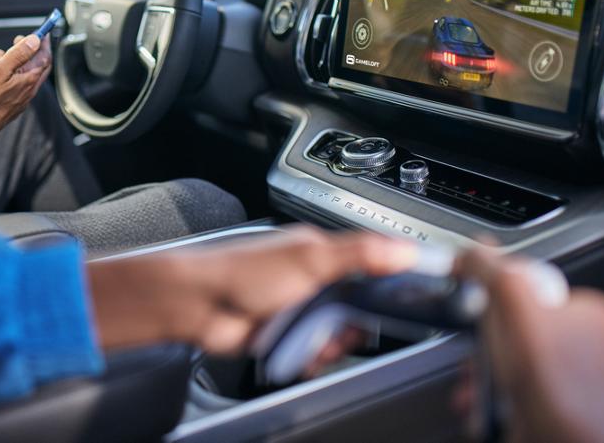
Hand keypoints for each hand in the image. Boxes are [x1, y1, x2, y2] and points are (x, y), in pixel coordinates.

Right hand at [0, 34, 50, 160]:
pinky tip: (9, 74)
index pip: (44, 56)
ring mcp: (22, 100)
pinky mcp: (14, 106)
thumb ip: (19, 54)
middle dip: (38, 51)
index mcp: (28, 80)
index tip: (41, 31)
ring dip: (28, 62)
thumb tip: (35, 40)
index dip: (43, 42)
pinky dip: (21, 74)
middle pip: (41, 66)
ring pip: (32, 77)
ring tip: (17, 53)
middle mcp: (29, 91)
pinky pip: (23, 86)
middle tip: (30, 40)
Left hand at [88, 226, 417, 353]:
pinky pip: (315, 350)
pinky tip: (298, 350)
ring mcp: (299, 306)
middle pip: (359, 306)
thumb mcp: (309, 257)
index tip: (399, 300)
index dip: (389, 282)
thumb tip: (405, 248)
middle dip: (353, 322)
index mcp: (321, 250)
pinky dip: (310, 355)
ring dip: (330, 342)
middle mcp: (313, 276)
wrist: (198, 305)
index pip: (373, 263)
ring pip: (338, 332)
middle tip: (340, 324)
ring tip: (311, 339)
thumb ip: (360, 253)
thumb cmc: (242, 271)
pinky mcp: (286, 332)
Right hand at [459, 248, 603, 442]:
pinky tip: (485, 405)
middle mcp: (591, 348)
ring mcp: (577, 384)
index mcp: (591, 314)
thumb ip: (494, 273)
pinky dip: (493, 399)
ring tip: (476, 385)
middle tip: (476, 355)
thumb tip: (473, 249)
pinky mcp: (560, 412)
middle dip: (485, 344)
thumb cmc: (560, 390)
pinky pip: (517, 394)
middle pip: (518, 328)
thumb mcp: (515, 308)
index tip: (479, 310)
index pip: (531, 287)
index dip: (497, 297)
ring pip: (515, 364)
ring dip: (484, 374)